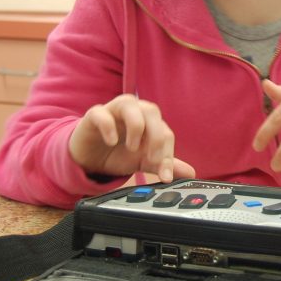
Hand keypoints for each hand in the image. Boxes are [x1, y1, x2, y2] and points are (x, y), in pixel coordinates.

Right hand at [69, 94, 194, 182]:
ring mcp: (113, 110)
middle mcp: (134, 111)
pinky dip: (108, 126)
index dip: (168, 154)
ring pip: (129, 104)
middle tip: (152, 158)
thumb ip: (163, 164)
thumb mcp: (142, 162)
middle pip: (152, 111)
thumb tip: (190, 173)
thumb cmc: (118, 154)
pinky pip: (101, 113)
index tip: (165, 175)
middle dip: (155, 136)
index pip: (165, 132)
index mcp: (149, 121)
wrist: (89, 159)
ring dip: (136, 126)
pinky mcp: (94, 115)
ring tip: (132, 148)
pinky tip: (111, 141)